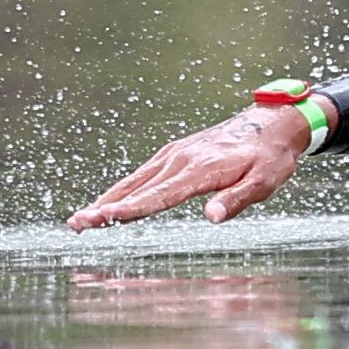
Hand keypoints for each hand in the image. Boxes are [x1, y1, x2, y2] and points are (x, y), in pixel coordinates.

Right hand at [69, 101, 320, 229]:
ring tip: (80, 219)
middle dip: (105, 207)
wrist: (272, 123)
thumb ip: (237, 199)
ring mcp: (176, 153)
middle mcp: (182, 158)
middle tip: (76, 224)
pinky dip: (122, 189)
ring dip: (107, 199)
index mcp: (202, 168)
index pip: (159, 195)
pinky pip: (143, 174)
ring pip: (135, 180)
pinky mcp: (175, 153)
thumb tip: (210, 217)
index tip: (103, 218)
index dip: (129, 210)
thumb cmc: (270, 158)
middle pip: (137, 188)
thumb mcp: (264, 182)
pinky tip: (108, 202)